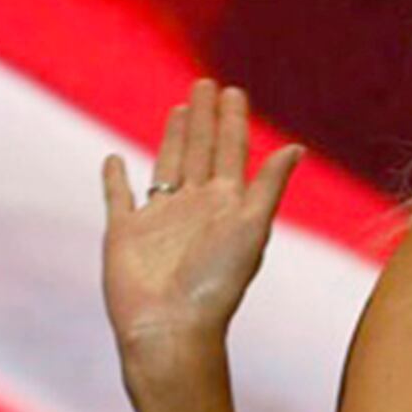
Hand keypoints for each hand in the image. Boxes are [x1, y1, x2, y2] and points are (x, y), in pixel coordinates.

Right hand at [100, 79, 304, 367]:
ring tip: (180, 110)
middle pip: (200, 150)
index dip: (232, 121)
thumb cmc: (216, 284)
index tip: (233, 91)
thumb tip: (296, 148)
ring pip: (166, 165)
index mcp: (226, 205)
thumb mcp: (250, 229)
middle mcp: (194, 207)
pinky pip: (118, 197)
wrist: (170, 327)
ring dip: (172, 137)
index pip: (230, 152)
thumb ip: (268, 187)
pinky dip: (115, 178)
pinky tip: (114, 159)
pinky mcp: (124, 233)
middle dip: (204, 119)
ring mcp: (158, 219)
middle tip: (206, 84)